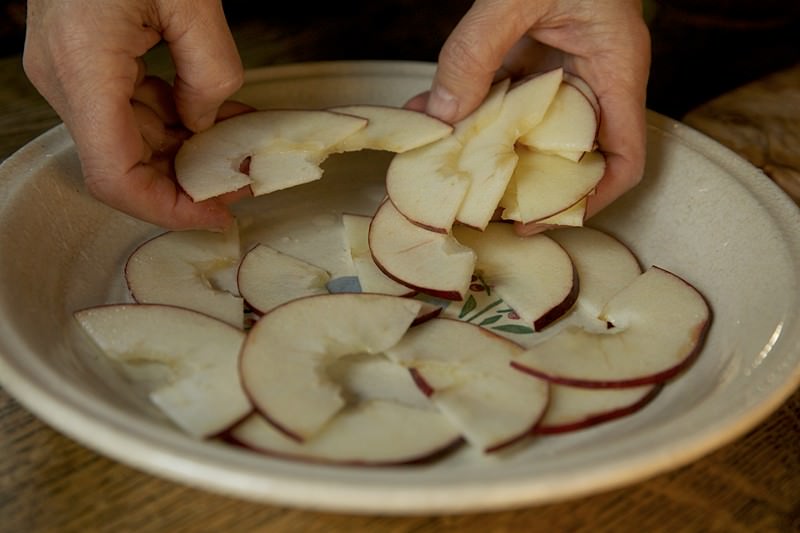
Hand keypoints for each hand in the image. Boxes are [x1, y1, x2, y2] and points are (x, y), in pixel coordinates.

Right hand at [23, 0, 244, 229]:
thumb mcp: (193, 2)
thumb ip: (210, 74)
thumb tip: (204, 124)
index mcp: (84, 69)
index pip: (115, 175)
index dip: (167, 209)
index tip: (217, 215)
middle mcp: (66, 79)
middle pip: (126, 162)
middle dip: (188, 179)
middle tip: (245, 178)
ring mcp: (70, 70)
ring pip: (132, 138)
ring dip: (187, 149)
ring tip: (241, 146)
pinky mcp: (84, 59)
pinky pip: (131, 108)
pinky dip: (176, 119)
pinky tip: (218, 117)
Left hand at [408, 0, 650, 233]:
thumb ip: (477, 51)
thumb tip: (441, 115)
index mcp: (615, 69)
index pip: (624, 157)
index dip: (590, 198)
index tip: (542, 217)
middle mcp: (595, 74)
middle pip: (571, 151)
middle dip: (528, 181)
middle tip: (481, 204)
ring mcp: (565, 63)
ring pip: (533, 124)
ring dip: (493, 146)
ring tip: (449, 168)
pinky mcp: (537, 50)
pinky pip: (509, 90)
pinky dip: (475, 104)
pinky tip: (435, 112)